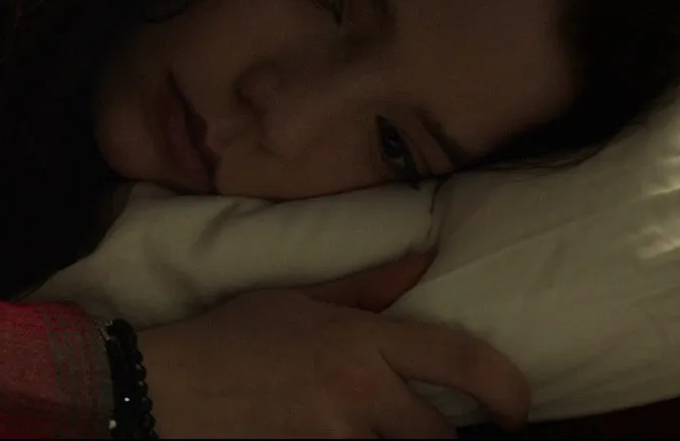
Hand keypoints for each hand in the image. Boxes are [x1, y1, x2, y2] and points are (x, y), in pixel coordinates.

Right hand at [134, 252, 528, 437]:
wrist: (163, 387)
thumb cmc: (228, 338)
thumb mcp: (297, 300)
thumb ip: (367, 287)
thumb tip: (425, 257)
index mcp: (360, 342)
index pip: (461, 360)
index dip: (507, 388)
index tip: (516, 408)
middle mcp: (358, 394)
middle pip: (439, 436)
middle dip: (433, 437)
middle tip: (419, 427)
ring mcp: (334, 439)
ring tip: (364, 426)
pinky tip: (332, 434)